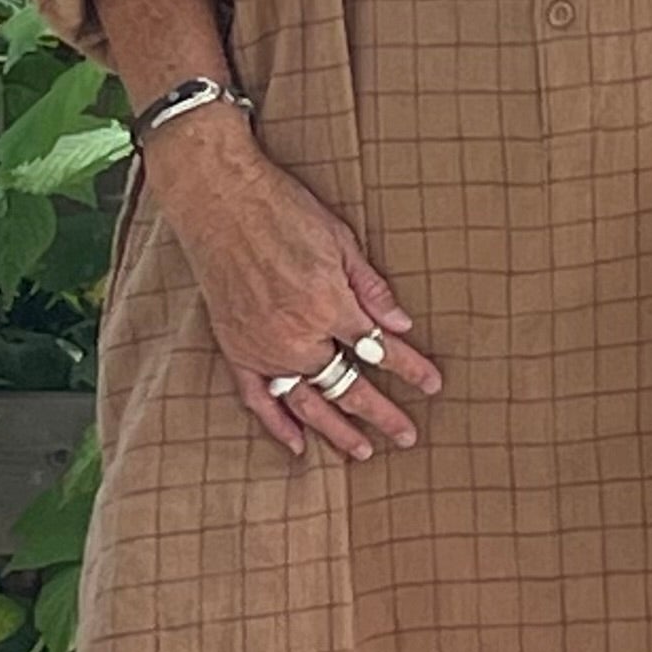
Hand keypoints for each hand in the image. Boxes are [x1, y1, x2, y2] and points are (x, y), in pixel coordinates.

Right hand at [149, 122, 441, 461]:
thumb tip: (401, 324)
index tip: (432, 385)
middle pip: (347, 386)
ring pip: (306, 402)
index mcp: (327, 305)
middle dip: (381, 413)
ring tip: (362, 451)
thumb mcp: (339, 239)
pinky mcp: (235, 348)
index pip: (378, 349)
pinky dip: (278, 424)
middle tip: (406, 435)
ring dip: (336, 430)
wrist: (219, 200)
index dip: (409, 369)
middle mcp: (296, 335)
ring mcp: (263, 346)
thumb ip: (371, 287)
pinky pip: (258, 398)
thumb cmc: (281, 210)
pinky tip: (299, 445)